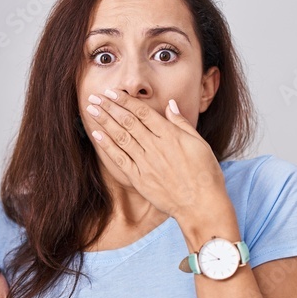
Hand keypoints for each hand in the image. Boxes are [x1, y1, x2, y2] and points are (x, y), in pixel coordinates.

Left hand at [84, 89, 226, 219]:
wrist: (201, 204)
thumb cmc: (205, 174)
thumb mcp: (199, 143)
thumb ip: (182, 123)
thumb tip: (170, 104)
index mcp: (170, 135)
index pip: (143, 112)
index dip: (126, 101)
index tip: (113, 93)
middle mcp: (155, 147)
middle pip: (128, 121)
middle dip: (110, 107)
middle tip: (96, 97)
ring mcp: (146, 163)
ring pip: (121, 137)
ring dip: (105, 122)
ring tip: (91, 110)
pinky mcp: (140, 179)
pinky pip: (120, 159)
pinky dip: (107, 146)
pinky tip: (97, 136)